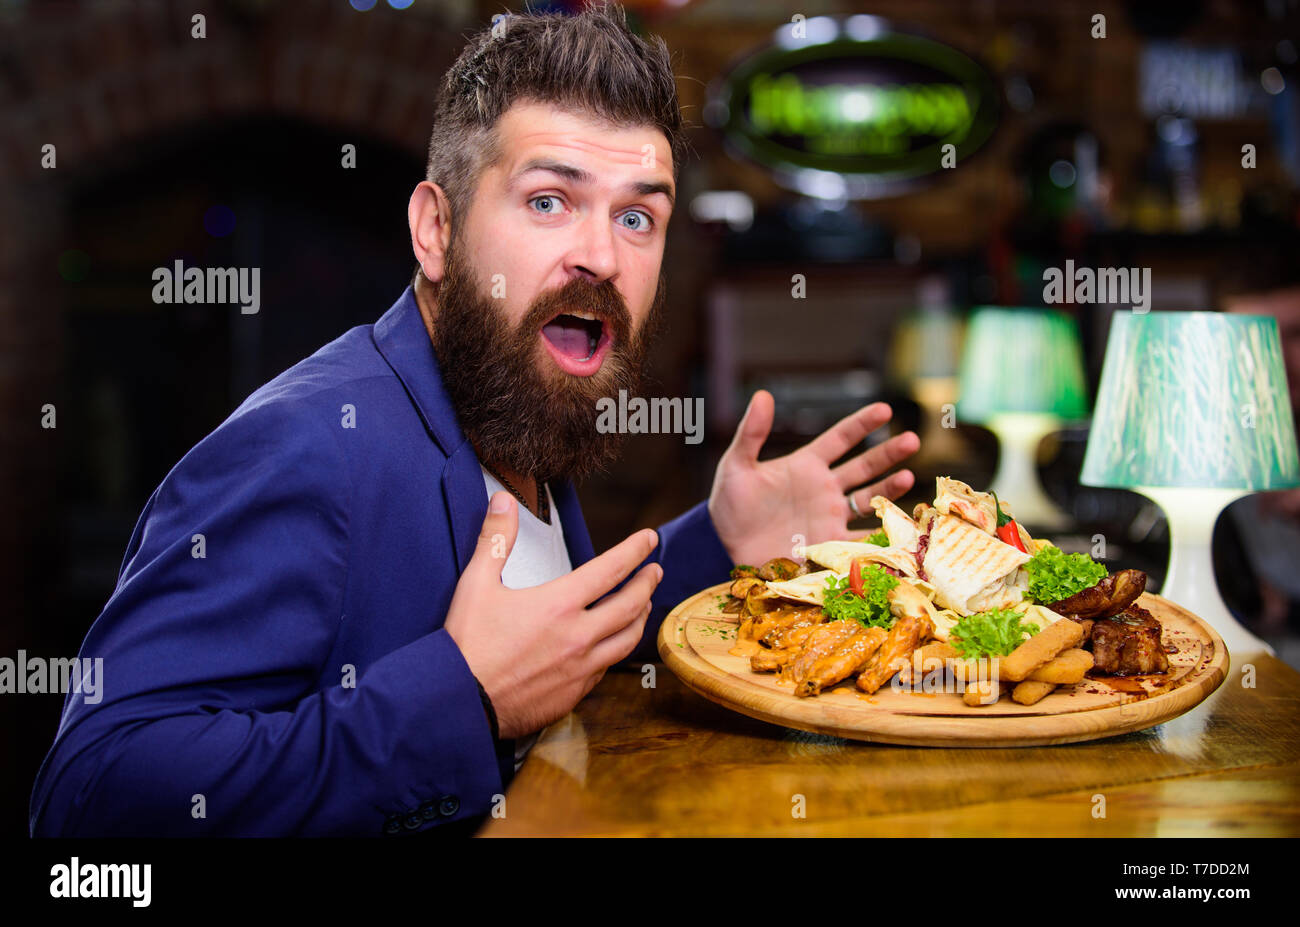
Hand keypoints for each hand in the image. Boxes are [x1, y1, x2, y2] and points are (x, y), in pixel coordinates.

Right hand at [444, 492, 662, 738]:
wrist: (459, 703)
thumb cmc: (466, 645)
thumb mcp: (476, 584)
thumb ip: (495, 540)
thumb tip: (503, 502)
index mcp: (558, 605)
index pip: (610, 570)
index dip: (634, 550)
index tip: (649, 539)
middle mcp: (578, 637)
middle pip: (629, 605)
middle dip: (646, 583)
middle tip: (655, 570)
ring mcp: (580, 669)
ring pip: (626, 640)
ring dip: (639, 618)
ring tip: (644, 605)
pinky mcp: (573, 694)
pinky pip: (605, 669)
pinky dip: (614, 650)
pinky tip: (612, 645)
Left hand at [707, 390, 919, 566]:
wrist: (726, 548)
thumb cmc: (730, 505)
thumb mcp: (737, 466)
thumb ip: (752, 433)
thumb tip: (762, 395)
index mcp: (806, 465)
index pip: (840, 438)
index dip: (862, 424)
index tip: (885, 409)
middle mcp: (824, 488)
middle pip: (864, 466)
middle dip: (888, 453)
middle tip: (912, 439)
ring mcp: (829, 517)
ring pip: (869, 499)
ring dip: (889, 489)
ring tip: (908, 477)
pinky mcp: (829, 544)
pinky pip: (861, 538)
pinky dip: (881, 533)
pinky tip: (899, 526)